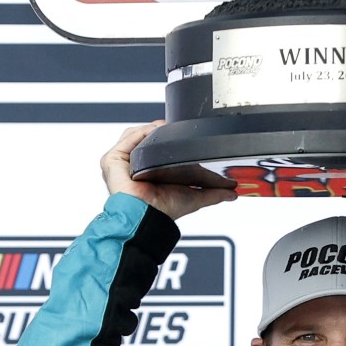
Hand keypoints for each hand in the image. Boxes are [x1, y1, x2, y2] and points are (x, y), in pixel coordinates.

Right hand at [100, 122, 237, 219]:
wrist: (150, 217)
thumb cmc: (164, 210)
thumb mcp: (195, 197)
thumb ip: (214, 193)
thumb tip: (232, 193)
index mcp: (150, 172)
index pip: (158, 147)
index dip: (170, 139)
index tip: (184, 132)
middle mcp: (135, 166)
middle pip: (146, 139)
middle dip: (161, 131)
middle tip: (176, 128)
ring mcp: (123, 163)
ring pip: (136, 136)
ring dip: (151, 130)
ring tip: (165, 128)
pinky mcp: (113, 161)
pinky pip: (126, 140)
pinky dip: (140, 133)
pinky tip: (153, 131)